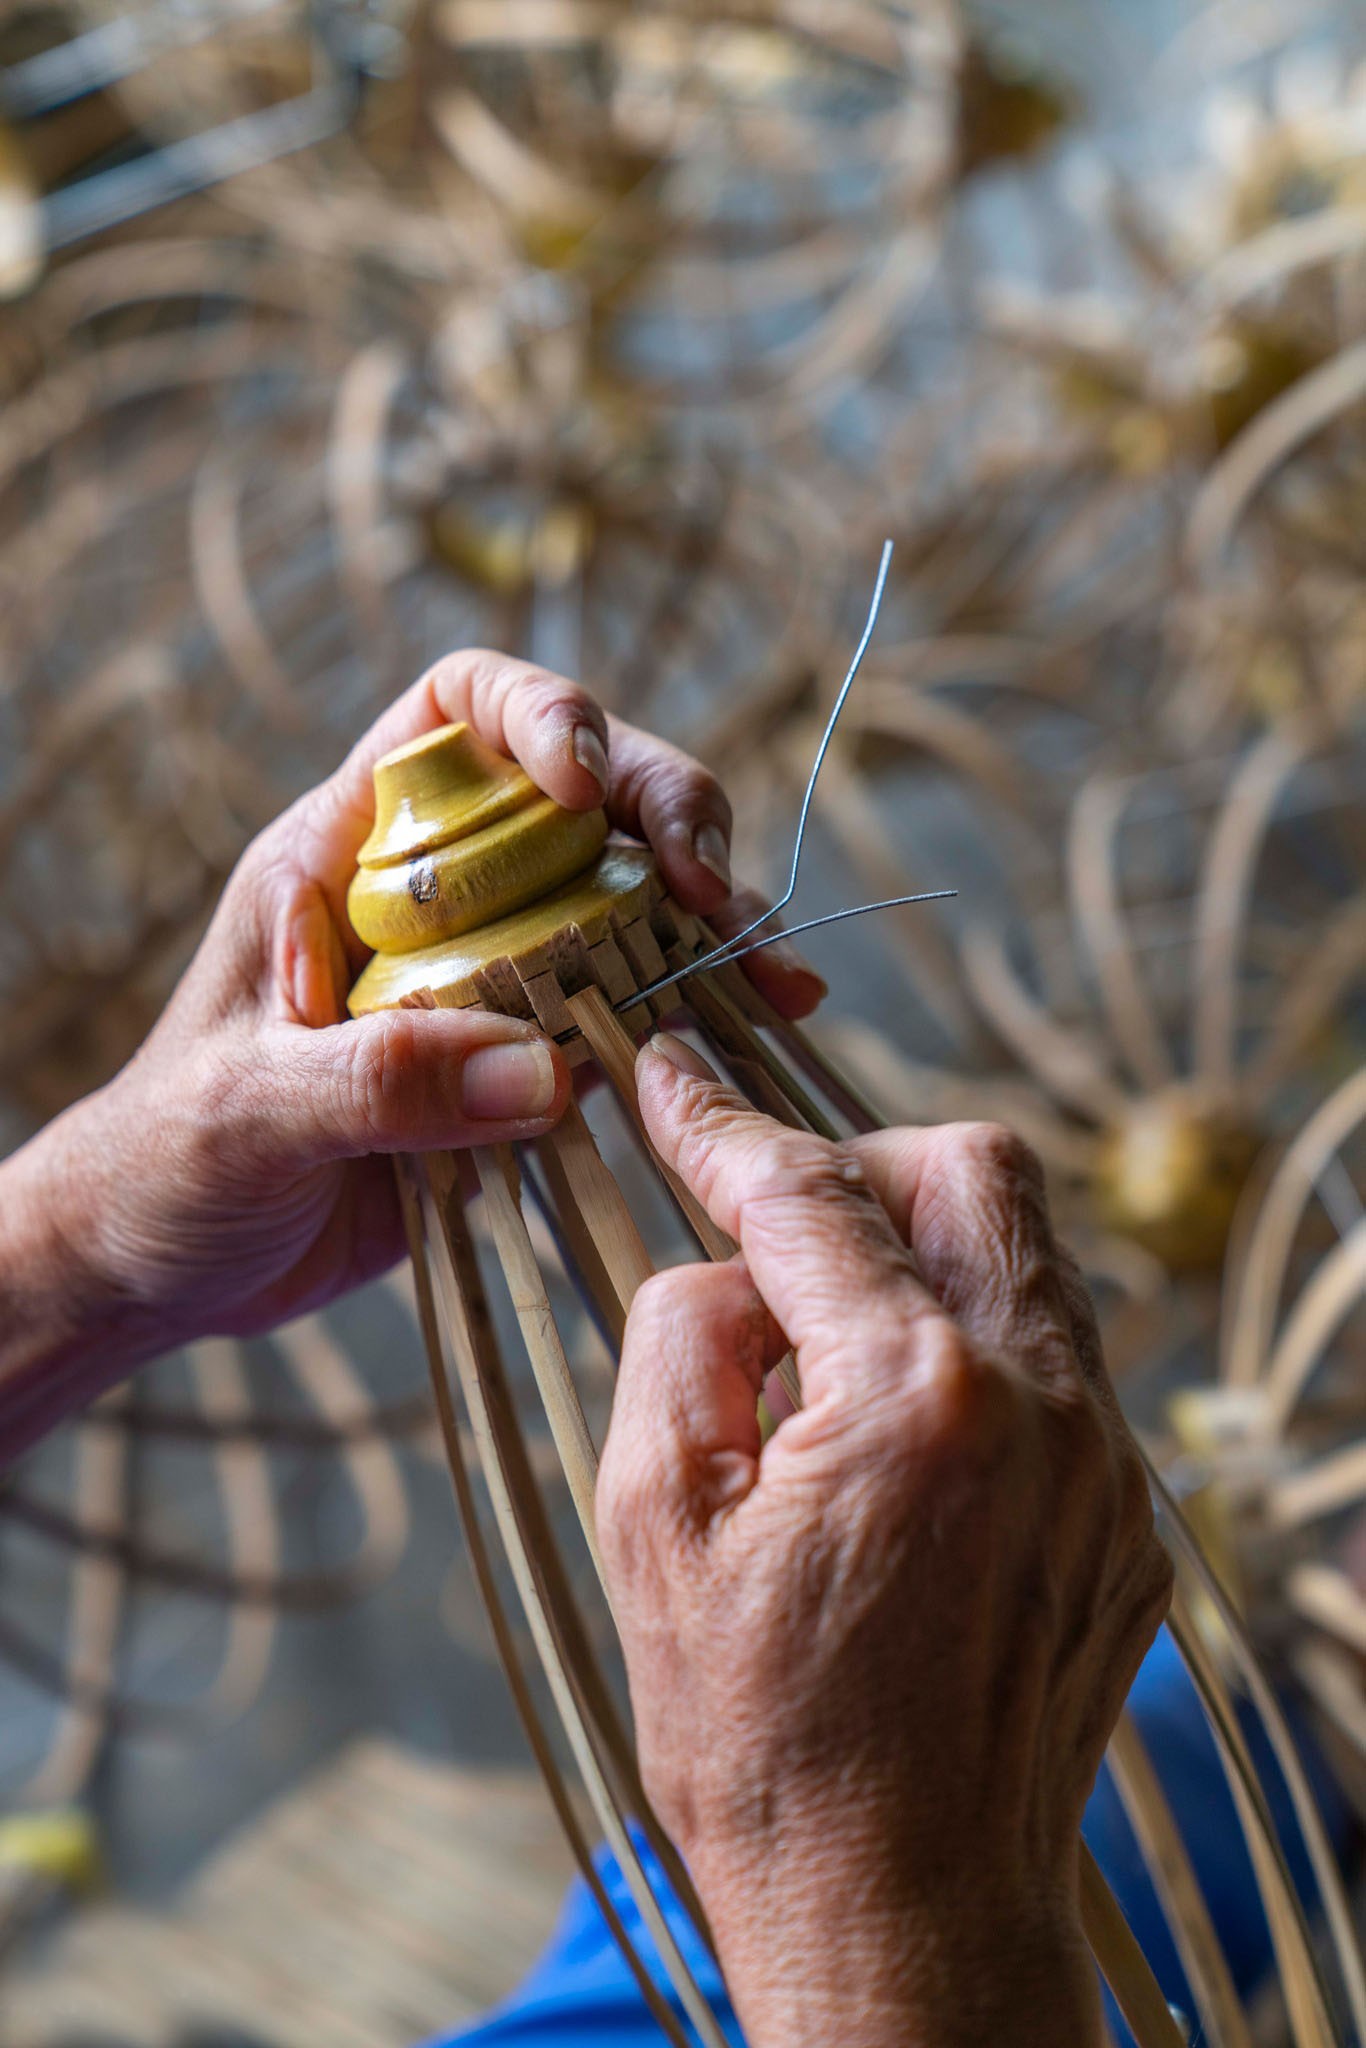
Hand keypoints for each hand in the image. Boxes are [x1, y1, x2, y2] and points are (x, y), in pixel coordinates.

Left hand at [0, 656, 822, 1456]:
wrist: (167, 1266)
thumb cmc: (167, 1161)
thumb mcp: (250, 1109)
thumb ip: (379, 1080)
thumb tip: (543, 1072)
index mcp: (347, 852)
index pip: (455, 711)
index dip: (537, 714)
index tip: (586, 787)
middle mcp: (437, 894)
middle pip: (580, 794)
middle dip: (665, 811)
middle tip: (710, 884)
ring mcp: (492, 975)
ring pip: (628, 898)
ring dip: (710, 918)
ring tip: (768, 971)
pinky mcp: (528, 1063)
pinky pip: (630, 1012)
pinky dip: (697, 1011)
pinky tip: (753, 1025)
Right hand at [597, 1036, 1171, 2047]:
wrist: (902, 1911)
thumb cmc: (762, 1742)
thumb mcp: (652, 1525)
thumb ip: (680, 1339)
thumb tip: (726, 1261)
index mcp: (917, 1398)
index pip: (809, 1195)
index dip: (720, 1124)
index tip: (669, 1078)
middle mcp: (1045, 1404)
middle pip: (973, 1170)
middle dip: (861, 1165)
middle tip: (774, 1227)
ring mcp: (1106, 1461)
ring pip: (1026, 1259)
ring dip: (917, 1261)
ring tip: (822, 1360)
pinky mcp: (1125, 1514)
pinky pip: (1051, 1363)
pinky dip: (964, 1354)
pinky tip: (890, 1447)